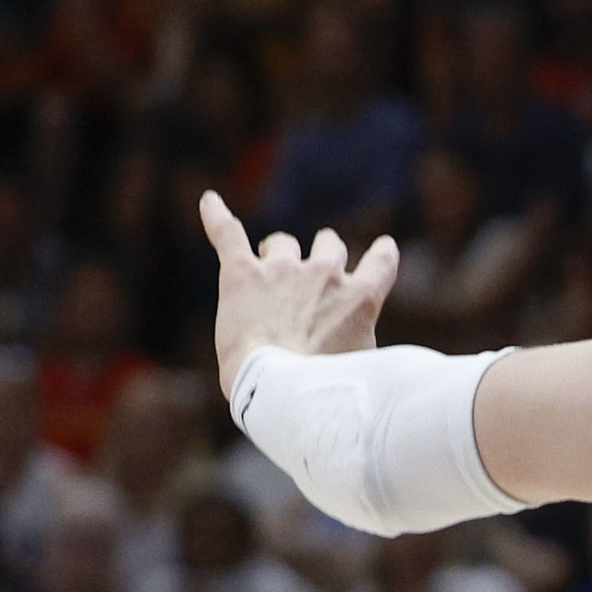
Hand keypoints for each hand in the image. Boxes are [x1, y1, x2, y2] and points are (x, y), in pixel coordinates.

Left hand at [200, 192, 397, 395]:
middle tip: (303, 285)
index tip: (380, 248)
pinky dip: (217, 217)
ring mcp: (283, 270)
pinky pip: (229, 235)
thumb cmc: (325, 388)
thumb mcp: (366, 364)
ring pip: (282, 243)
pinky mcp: (242, 274)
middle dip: (318, 258)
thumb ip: (364, 339)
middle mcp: (326, 274)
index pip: (382, 260)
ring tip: (264, 270)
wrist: (278, 389)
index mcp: (361, 297)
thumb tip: (368, 351)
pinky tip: (209, 201)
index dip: (380, 253)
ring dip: (276, 253)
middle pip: (329, 245)